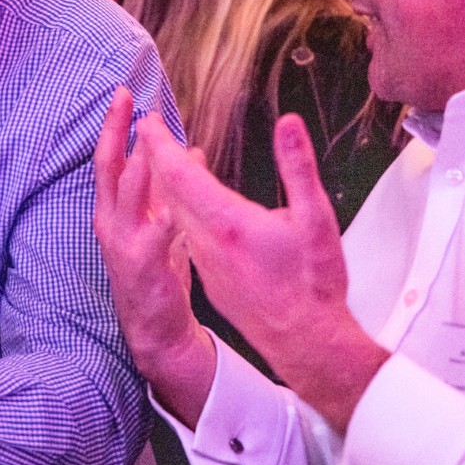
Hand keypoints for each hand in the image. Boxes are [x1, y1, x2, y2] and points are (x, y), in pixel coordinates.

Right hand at [93, 88, 214, 427]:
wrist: (156, 329)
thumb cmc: (158, 271)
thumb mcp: (161, 223)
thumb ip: (169, 190)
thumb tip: (191, 151)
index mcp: (114, 210)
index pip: (110, 159)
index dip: (115, 126)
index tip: (123, 93)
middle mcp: (111, 223)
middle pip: (110, 168)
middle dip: (118, 133)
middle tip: (128, 100)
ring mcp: (123, 245)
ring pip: (128, 196)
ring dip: (139, 165)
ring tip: (150, 137)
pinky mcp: (143, 267)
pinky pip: (155, 237)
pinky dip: (164, 218)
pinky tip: (176, 202)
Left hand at [137, 112, 387, 433]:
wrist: (305, 343)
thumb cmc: (314, 283)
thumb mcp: (316, 218)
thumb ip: (299, 166)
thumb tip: (288, 124)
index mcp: (226, 223)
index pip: (179, 175)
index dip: (162, 145)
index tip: (148, 120)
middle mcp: (206, 242)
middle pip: (168, 192)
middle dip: (155, 156)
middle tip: (147, 127)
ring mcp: (206, 261)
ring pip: (174, 213)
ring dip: (165, 182)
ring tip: (163, 155)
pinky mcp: (211, 277)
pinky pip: (185, 233)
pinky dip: (179, 208)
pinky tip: (190, 201)